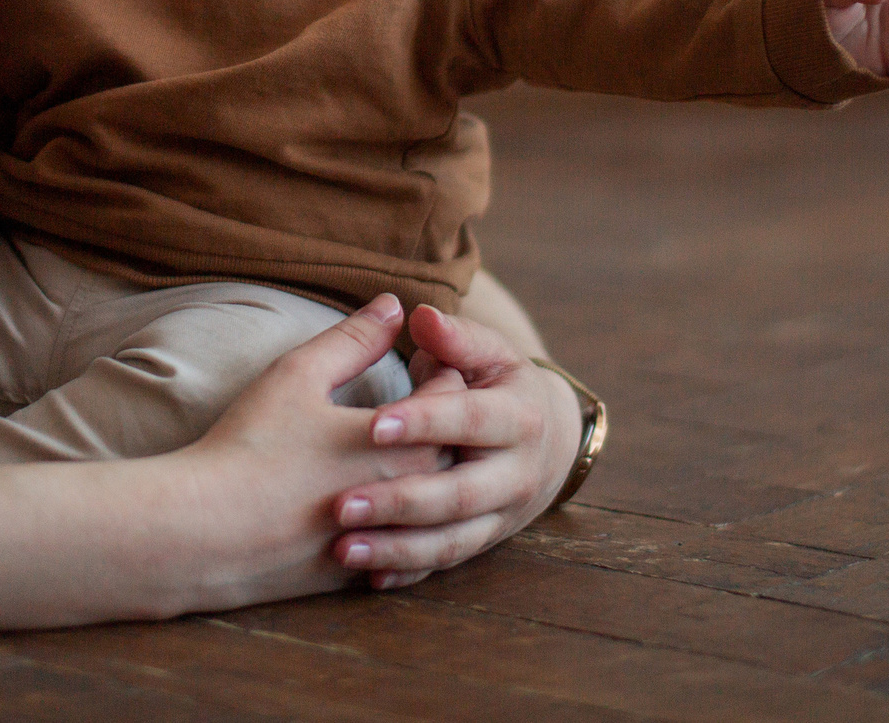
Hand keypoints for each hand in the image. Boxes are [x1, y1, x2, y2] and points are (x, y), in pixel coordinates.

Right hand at [181, 293, 451, 608]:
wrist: (206, 533)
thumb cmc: (251, 445)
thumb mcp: (299, 375)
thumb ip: (354, 338)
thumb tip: (393, 305)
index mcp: (408, 443)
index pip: (453, 396)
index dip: (440, 370)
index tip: (422, 362)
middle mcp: (412, 496)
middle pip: (451, 449)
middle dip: (440, 423)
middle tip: (417, 401)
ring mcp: (388, 541)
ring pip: (429, 503)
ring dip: (420, 476)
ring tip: (391, 453)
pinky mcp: (361, 576)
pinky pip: (398, 546)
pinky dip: (395, 524)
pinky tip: (369, 506)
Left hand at [333, 304, 581, 588]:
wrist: (547, 441)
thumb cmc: (497, 384)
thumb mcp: (488, 354)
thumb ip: (455, 338)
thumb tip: (419, 314)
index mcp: (517, 418)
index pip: (468, 420)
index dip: (424, 421)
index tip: (372, 424)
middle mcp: (514, 474)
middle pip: (458, 494)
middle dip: (400, 501)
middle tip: (340, 506)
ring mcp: (500, 515)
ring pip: (449, 540)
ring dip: (395, 548)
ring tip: (341, 548)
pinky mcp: (482, 541)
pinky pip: (443, 562)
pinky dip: (406, 571)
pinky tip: (364, 574)